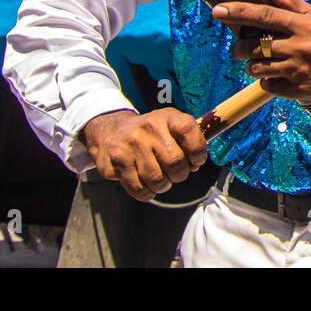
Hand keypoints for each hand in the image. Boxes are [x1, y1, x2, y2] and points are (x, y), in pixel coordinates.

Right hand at [81, 108, 207, 201]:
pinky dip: (148, 192)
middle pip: (175, 162)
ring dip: (164, 185)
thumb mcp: (170, 124)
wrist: (111, 131)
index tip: (196, 160)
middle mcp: (148, 128)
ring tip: (161, 178)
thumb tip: (196, 164)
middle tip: (176, 172)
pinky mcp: (117, 162)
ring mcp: (131, 146)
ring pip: (157, 180)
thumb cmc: (150, 132)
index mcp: (165, 117)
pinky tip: (148, 184)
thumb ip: (188, 140)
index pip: (188, 129)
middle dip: (180, 174)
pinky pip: (139, 189)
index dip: (198, 150)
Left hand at [217, 0, 310, 105]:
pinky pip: (268, 85)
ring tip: (259, 60)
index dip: (239, 12)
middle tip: (240, 46)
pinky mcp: (299, 90)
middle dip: (240, 47)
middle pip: (255, 46)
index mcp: (304, 25)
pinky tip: (276, 74)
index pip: (265, 15)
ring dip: (252, 64)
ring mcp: (299, 70)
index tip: (218, 11)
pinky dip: (266, 79)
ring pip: (257, 68)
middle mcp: (301, 47)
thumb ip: (286, 0)